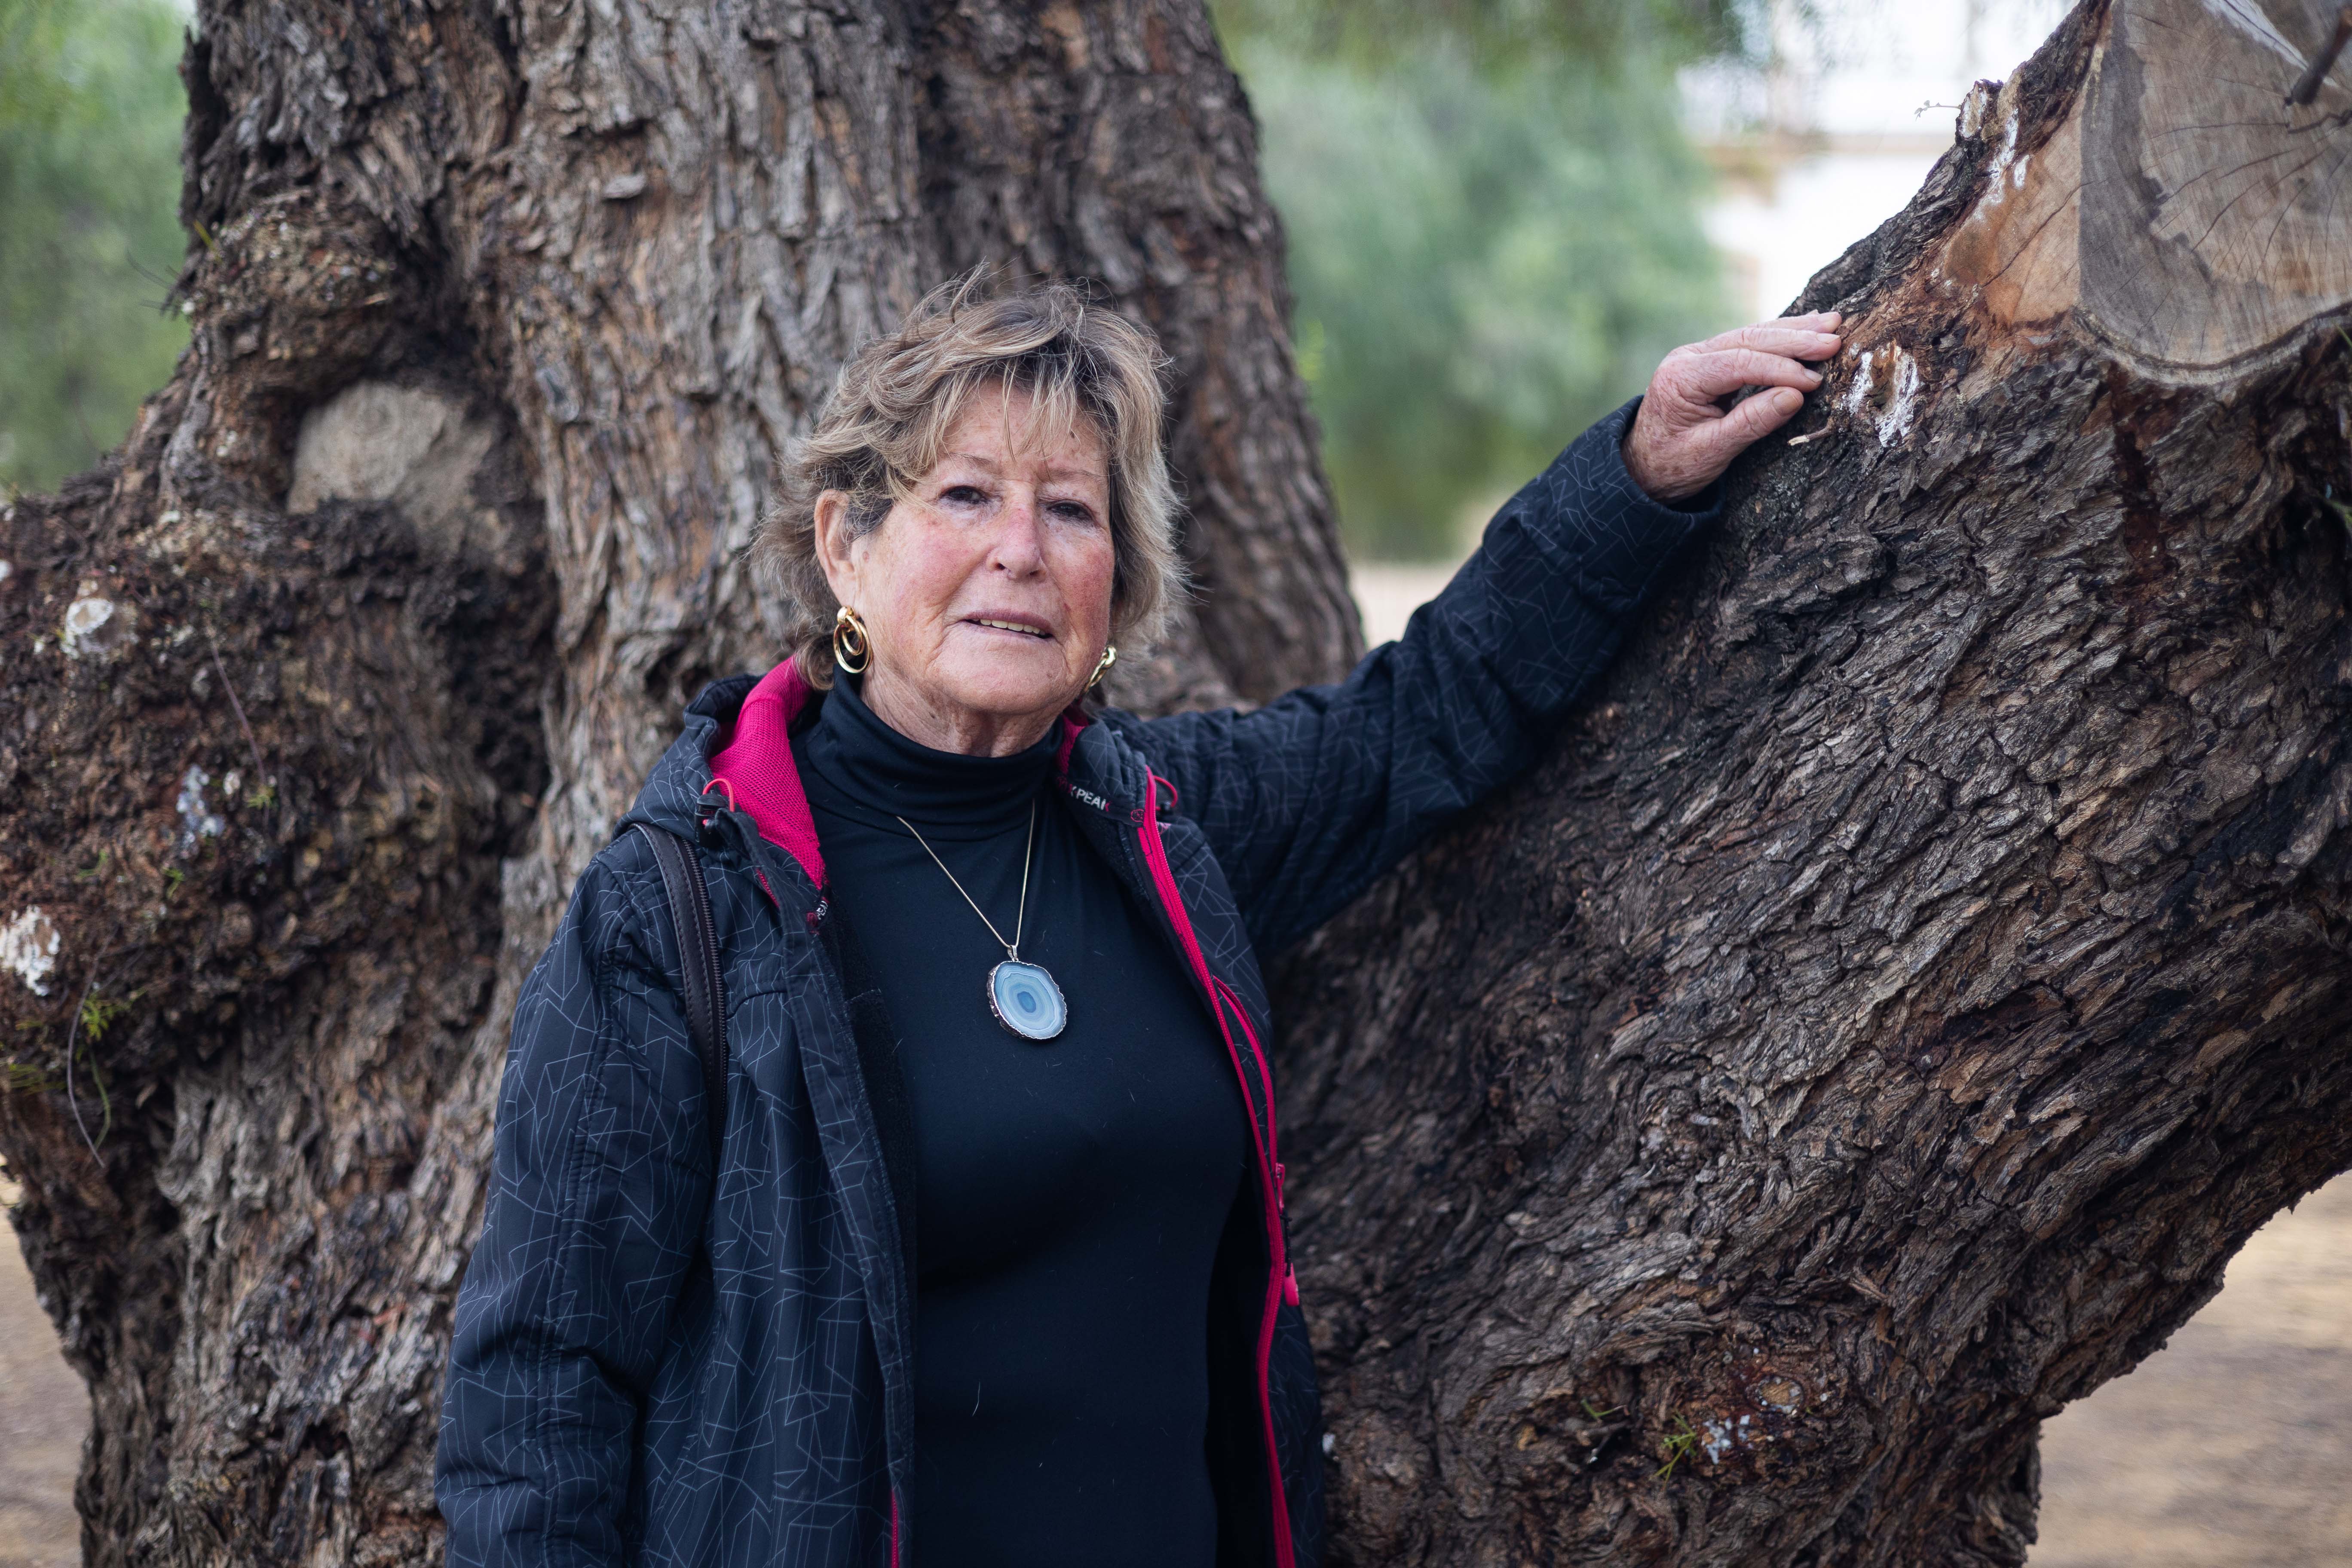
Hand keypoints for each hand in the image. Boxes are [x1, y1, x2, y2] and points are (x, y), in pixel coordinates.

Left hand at [1622, 313, 1842, 503]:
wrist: (1641, 468)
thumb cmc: (1672, 465)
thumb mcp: (1711, 451)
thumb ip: (1751, 423)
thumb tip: (1795, 396)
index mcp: (1681, 377)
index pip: (1739, 364)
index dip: (1780, 370)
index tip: (1814, 381)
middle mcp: (1688, 357)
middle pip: (1748, 340)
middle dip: (1794, 340)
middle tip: (1835, 339)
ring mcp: (1699, 355)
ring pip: (1752, 335)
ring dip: (1793, 330)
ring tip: (1833, 323)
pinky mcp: (1711, 360)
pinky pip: (1750, 344)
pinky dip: (1780, 338)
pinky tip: (1807, 327)